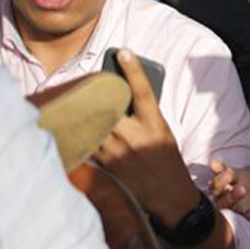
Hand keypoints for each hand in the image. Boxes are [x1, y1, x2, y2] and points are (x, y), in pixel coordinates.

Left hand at [95, 50, 196, 227]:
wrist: (169, 196)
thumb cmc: (167, 161)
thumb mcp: (163, 134)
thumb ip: (146, 116)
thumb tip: (125, 99)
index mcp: (156, 125)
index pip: (144, 92)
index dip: (134, 70)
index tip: (124, 52)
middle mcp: (135, 136)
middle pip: (109, 104)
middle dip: (98, 92)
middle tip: (91, 81)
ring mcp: (118, 151)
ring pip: (94, 122)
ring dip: (87, 111)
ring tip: (81, 103)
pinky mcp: (105, 164)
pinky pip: (90, 141)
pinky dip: (85, 132)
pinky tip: (81, 128)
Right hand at [209, 154, 249, 243]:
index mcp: (241, 178)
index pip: (224, 172)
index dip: (217, 168)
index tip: (215, 164)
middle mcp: (236, 193)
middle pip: (217, 189)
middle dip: (218, 182)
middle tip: (226, 176)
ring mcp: (240, 208)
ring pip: (223, 205)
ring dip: (229, 197)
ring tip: (242, 190)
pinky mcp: (248, 222)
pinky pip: (239, 221)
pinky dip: (244, 216)